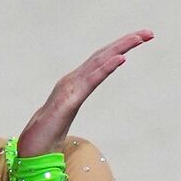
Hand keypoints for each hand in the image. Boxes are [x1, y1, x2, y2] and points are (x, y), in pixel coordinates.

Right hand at [16, 30, 153, 158]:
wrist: (32, 148)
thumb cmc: (48, 134)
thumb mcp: (67, 112)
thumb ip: (74, 100)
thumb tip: (78, 96)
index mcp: (74, 82)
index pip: (100, 60)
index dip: (120, 47)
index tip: (141, 38)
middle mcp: (72, 80)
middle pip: (102, 55)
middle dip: (126, 41)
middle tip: (149, 32)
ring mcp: (70, 89)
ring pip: (98, 62)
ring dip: (120, 48)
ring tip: (138, 38)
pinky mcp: (69, 101)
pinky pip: (91, 81)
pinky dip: (106, 68)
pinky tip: (121, 59)